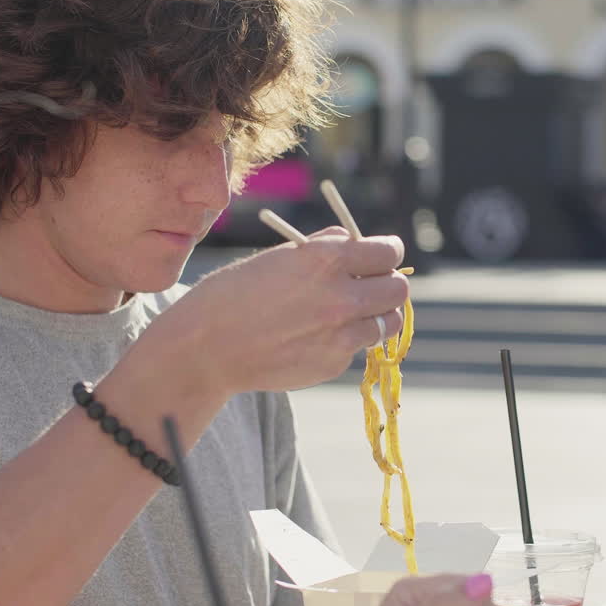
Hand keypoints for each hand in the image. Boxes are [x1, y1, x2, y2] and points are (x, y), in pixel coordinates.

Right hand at [120, 226, 407, 404]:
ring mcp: (341, 335)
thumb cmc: (235, 293)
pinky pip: (358, 347)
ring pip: (389, 322)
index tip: (383, 255)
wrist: (206, 348)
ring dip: (376, 315)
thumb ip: (325, 247)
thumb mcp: (279, 257)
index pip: (389, 252)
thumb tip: (355, 241)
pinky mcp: (334, 363)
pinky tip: (316, 337)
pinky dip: (347, 340)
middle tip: (372, 284)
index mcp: (326, 259)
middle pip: (399, 289)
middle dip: (388, 283)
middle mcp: (341, 297)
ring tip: (351, 312)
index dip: (388, 252)